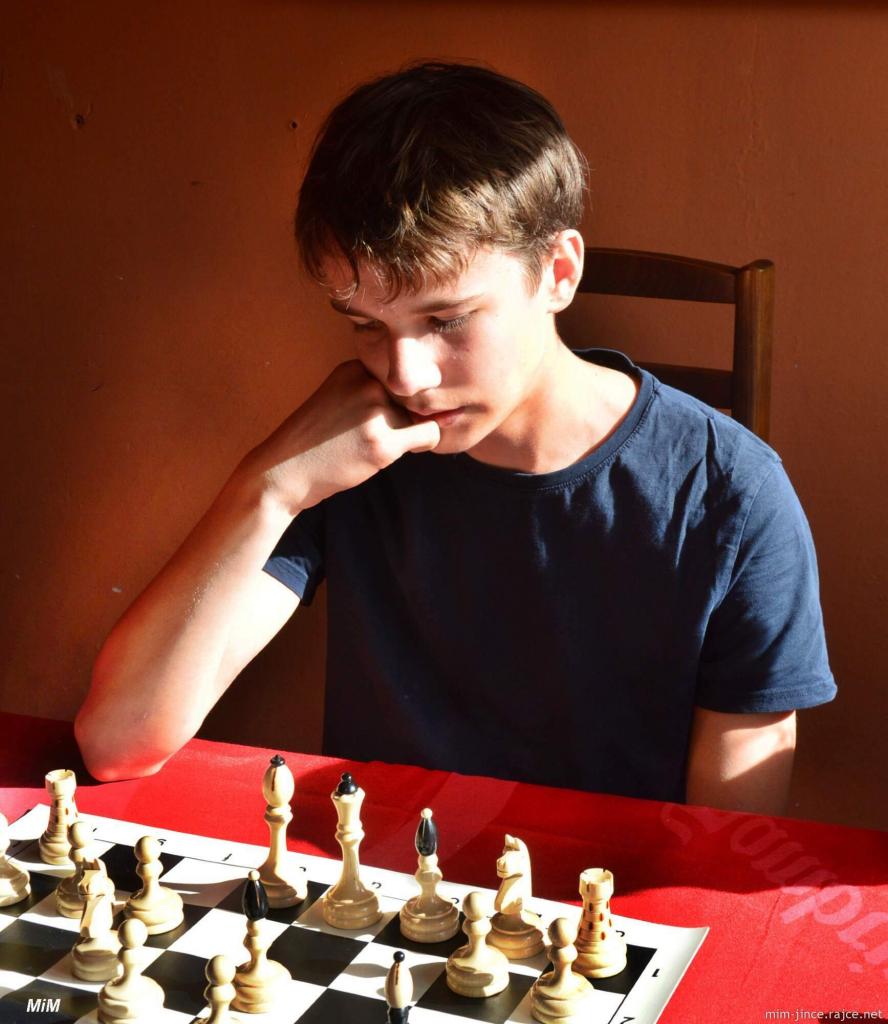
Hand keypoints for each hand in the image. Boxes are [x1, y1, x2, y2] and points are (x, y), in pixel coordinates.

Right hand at [243, 360, 440, 512]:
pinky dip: (424, 444)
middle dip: (405, 415)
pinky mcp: (384, 442)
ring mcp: (376, 412)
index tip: (375, 415)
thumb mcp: (339, 398)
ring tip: (376, 445)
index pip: (398, 376)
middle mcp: (367, 383)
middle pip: (413, 394)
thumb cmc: (316, 440)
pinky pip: (430, 434)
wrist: (284, 470)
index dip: (395, 398)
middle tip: (377, 433)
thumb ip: (373, 391)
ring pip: (422, 415)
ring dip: (410, 432)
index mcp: (355, 368)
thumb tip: (432, 402)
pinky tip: (395, 452)